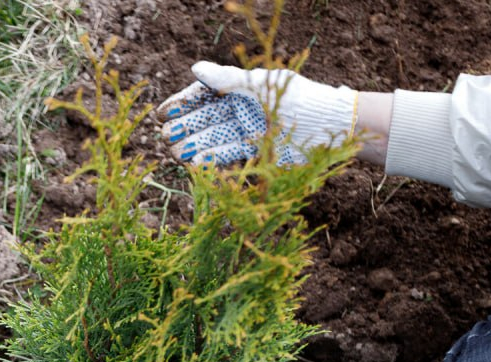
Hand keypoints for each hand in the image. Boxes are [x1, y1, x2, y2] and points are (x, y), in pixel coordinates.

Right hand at [157, 62, 357, 165]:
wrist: (327, 126)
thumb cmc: (296, 97)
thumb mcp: (259, 85)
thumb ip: (227, 79)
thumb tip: (195, 68)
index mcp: (240, 89)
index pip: (203, 96)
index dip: (182, 104)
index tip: (163, 113)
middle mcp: (239, 110)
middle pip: (203, 119)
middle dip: (183, 127)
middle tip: (165, 135)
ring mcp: (245, 131)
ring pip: (211, 139)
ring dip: (192, 146)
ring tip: (175, 153)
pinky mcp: (253, 152)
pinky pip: (226, 156)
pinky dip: (210, 160)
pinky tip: (195, 163)